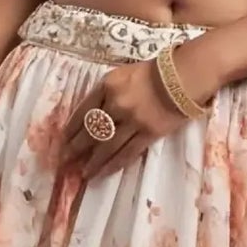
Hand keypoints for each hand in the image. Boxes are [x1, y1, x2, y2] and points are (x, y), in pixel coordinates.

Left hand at [61, 52, 218, 182]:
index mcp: (107, 86)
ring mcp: (132, 121)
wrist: (184, 76)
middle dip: (75, 148)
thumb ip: (106, 93)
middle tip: (65, 160)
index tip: (62, 139)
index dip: (71, 128)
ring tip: (83, 173)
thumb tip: (91, 117)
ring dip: (93, 162)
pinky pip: (127, 153)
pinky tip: (103, 173)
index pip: (83, 111)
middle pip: (91, 131)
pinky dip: (113, 165)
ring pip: (106, 147)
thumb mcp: (122, 75)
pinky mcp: (148, 134)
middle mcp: (116, 104)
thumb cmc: (153, 73)